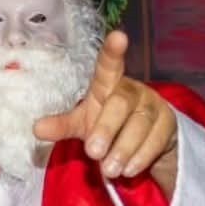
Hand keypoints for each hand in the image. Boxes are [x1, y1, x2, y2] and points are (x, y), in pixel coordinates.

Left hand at [32, 31, 177, 178]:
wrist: (141, 144)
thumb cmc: (107, 125)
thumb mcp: (82, 124)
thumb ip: (63, 125)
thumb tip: (36, 128)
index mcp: (108, 84)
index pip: (109, 66)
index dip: (113, 52)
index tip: (118, 35)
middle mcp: (133, 90)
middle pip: (121, 103)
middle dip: (106, 129)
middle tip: (93, 153)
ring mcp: (153, 105)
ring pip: (140, 124)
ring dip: (123, 149)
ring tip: (109, 169)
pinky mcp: (168, 124)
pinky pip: (156, 140)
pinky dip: (140, 157)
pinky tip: (128, 170)